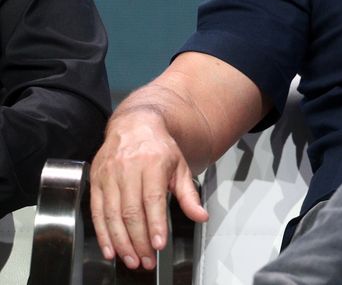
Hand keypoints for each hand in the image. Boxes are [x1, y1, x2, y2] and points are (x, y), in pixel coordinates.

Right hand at [89, 109, 207, 269]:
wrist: (133, 126)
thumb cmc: (158, 147)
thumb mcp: (180, 166)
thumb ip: (188, 195)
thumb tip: (201, 216)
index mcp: (152, 163)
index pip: (152, 199)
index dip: (154, 224)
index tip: (159, 244)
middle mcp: (128, 169)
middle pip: (131, 211)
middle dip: (138, 240)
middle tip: (146, 259)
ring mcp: (109, 175)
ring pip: (112, 215)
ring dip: (121, 242)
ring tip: (131, 259)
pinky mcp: (95, 181)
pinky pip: (96, 212)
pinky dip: (102, 234)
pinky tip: (111, 249)